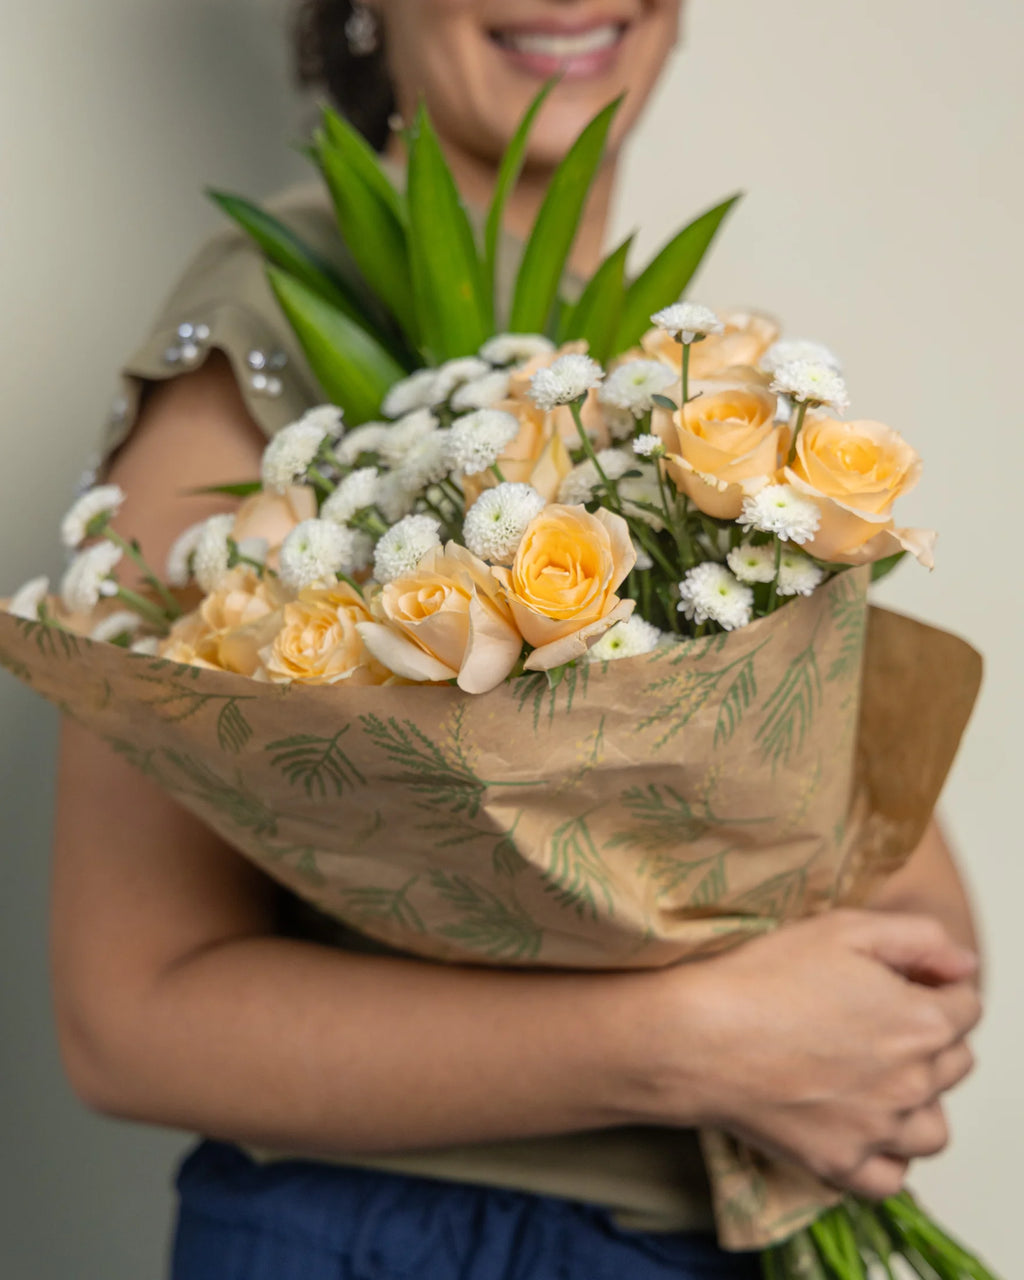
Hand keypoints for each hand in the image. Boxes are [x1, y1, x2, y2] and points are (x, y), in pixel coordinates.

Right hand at [639, 910, 980, 1197]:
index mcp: (923, 1022)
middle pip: (954, 1062)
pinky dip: (885, 1156)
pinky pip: (891, 1176)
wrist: (700, 1035)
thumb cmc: (764, 976)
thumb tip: (965, 966)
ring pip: (933, 1127)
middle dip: (927, 1038)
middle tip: (872, 1019)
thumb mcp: (845, 927)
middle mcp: (914, 1083)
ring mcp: (879, 1130)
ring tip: (875, 1078)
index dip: (932, 985)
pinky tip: (860, 1125)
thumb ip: (921, 938)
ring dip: (918, 1102)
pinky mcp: (842, 1163)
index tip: (894, 980)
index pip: (967, 1005)